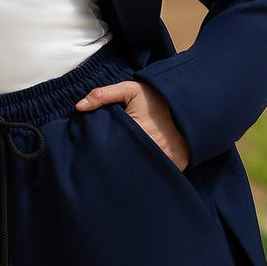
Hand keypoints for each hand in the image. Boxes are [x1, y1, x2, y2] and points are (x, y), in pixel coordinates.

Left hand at [75, 80, 190, 170]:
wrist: (187, 102)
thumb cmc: (155, 97)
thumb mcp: (129, 90)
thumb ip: (102, 95)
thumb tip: (79, 106)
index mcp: (137, 130)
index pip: (113, 148)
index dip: (105, 151)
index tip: (98, 153)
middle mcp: (152, 148)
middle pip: (126, 163)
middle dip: (117, 163)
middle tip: (110, 162)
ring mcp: (166, 159)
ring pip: (142, 171)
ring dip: (134, 170)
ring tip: (125, 168)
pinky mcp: (178, 165)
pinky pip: (159, 175)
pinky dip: (151, 174)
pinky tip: (143, 172)